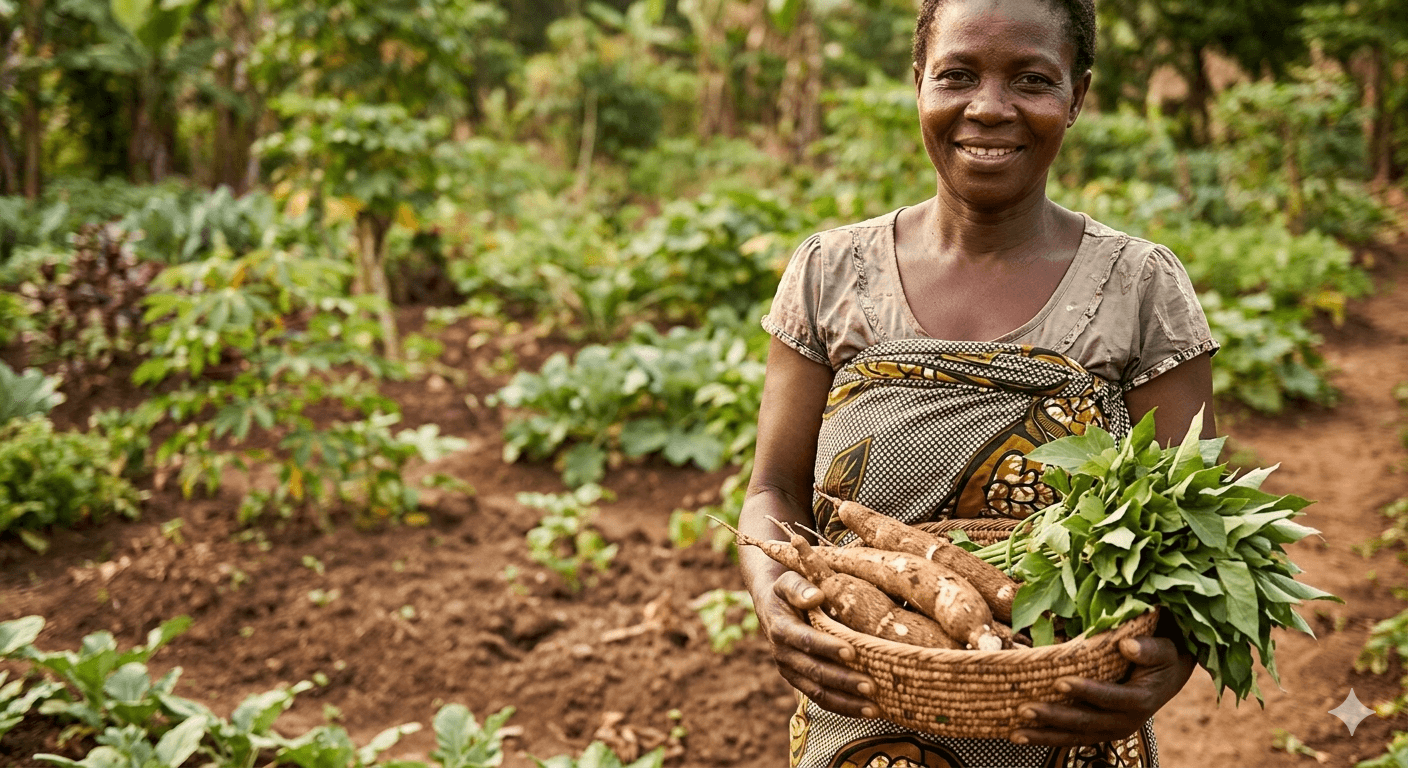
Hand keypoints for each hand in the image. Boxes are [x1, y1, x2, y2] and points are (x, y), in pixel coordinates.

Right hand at [754, 570, 877, 717]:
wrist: (771, 604)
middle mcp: (783, 655)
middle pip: (815, 671)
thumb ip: (799, 587)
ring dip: (847, 702)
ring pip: (818, 692)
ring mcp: (791, 671)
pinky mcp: (799, 681)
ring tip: (874, 709)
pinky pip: (821, 698)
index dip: (828, 647)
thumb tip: (816, 597)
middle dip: (844, 681)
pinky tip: (866, 711)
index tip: (852, 652)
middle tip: (872, 686)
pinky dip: (843, 707)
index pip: (806, 641)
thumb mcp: (788, 580)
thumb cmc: (787, 589)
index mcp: (781, 629)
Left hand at [1008, 636, 1194, 746]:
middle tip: (1024, 709)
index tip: (1060, 681)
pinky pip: (1070, 738)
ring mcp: (1109, 730)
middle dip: (1053, 717)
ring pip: (1074, 736)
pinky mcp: (1098, 731)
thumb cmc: (1161, 658)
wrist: (1167, 677)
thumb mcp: (1163, 650)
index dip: (1087, 691)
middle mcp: (1124, 721)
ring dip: (1043, 735)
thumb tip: (1128, 645)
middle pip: (1086, 722)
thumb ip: (1149, 649)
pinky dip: (1046, 737)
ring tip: (1014, 733)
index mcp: (1140, 701)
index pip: (1110, 698)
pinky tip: (1019, 736)